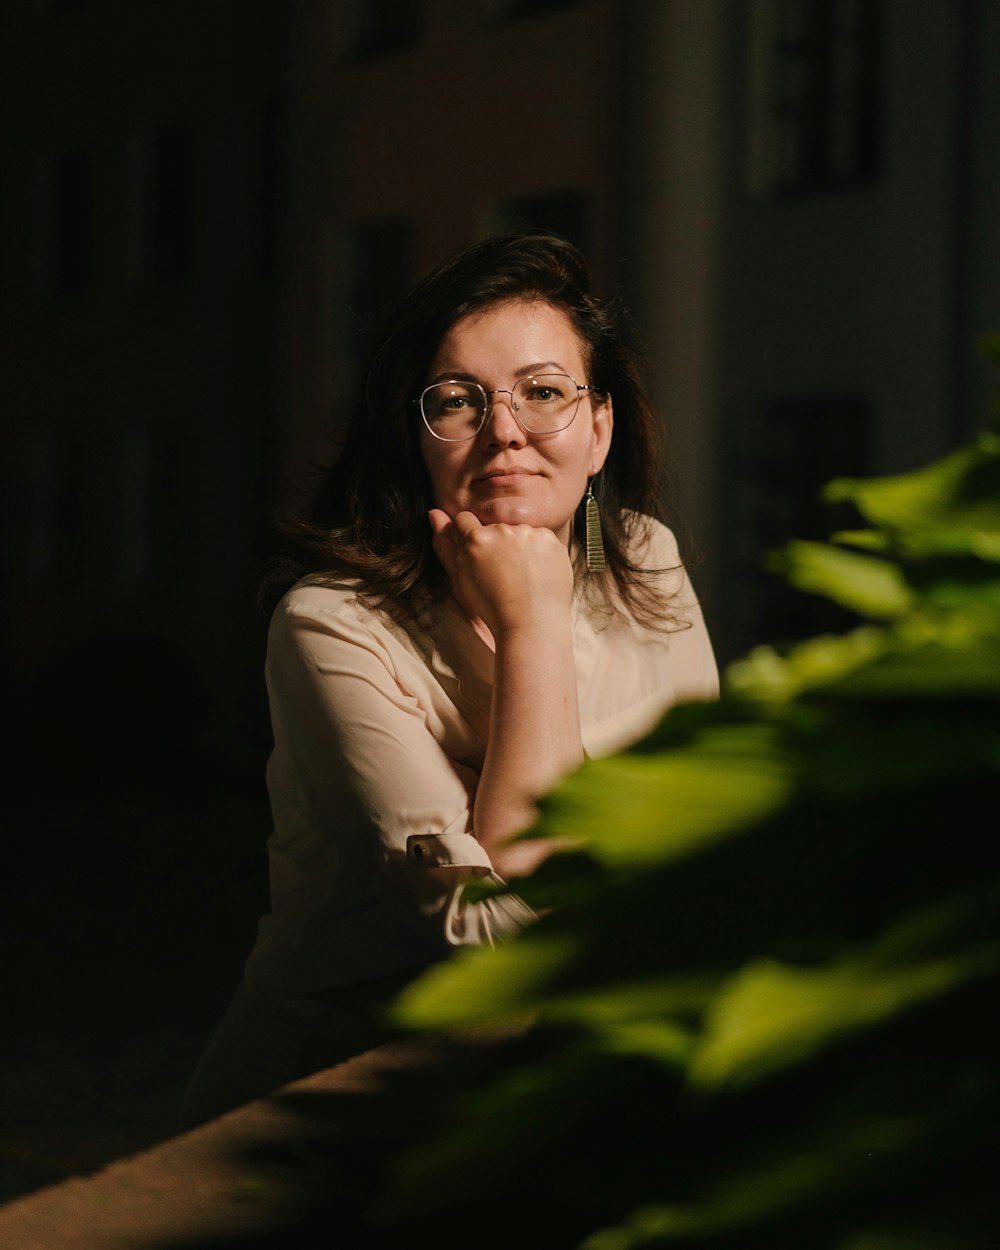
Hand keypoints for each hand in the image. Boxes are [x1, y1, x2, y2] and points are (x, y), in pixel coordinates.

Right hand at [428, 509, 574, 636]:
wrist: (532, 624)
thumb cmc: (493, 607)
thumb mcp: (461, 579)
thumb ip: (445, 545)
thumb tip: (434, 513)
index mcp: (476, 539)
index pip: (464, 520)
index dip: (469, 538)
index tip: (480, 557)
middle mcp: (502, 531)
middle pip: (493, 526)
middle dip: (496, 544)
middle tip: (503, 574)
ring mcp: (529, 534)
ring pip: (518, 532)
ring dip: (518, 547)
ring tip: (521, 577)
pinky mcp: (551, 540)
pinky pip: (540, 538)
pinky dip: (539, 552)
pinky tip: (537, 574)